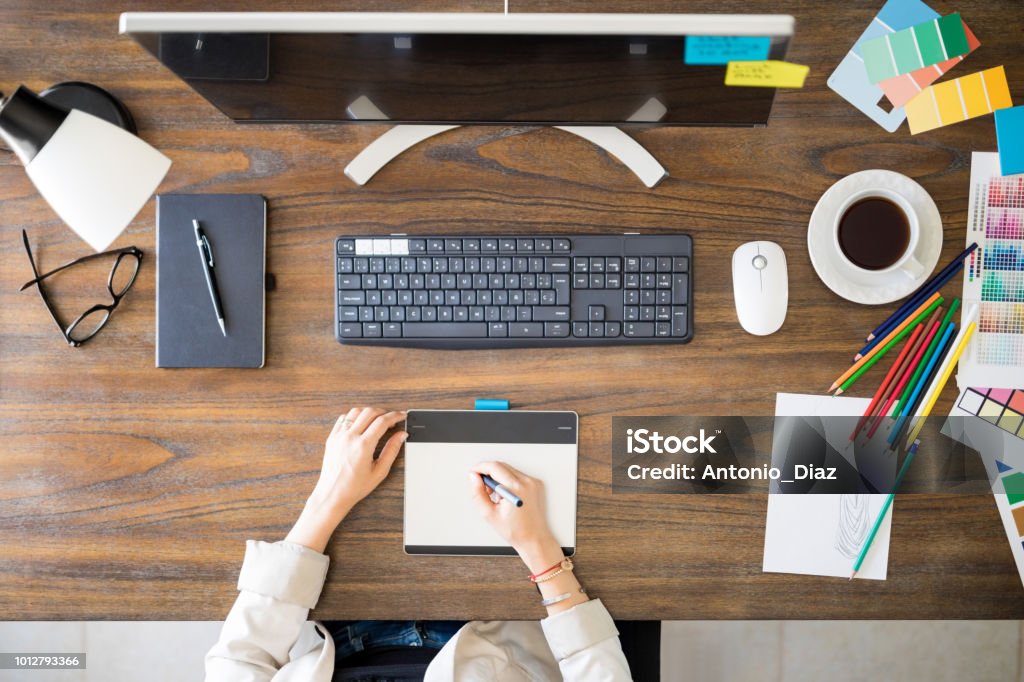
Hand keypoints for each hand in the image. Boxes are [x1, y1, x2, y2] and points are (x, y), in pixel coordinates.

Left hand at [286, 407, 405, 551]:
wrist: (333, 494)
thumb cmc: (354, 487)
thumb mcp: (379, 471)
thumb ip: (392, 450)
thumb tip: (401, 436)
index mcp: (363, 446)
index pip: (382, 421)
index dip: (395, 416)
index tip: (402, 416)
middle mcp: (350, 438)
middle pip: (370, 412)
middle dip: (384, 412)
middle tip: (392, 418)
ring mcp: (339, 436)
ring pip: (356, 411)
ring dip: (369, 411)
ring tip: (377, 419)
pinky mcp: (332, 438)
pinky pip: (343, 419)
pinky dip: (354, 416)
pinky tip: (360, 423)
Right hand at [468, 461, 562, 573]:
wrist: (534, 539)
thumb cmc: (515, 531)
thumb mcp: (489, 514)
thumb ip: (478, 493)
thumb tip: (474, 478)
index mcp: (516, 488)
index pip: (495, 467)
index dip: (480, 468)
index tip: (473, 472)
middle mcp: (527, 482)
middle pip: (502, 466)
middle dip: (488, 473)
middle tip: (483, 487)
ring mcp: (534, 482)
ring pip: (509, 470)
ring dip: (498, 477)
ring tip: (496, 496)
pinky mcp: (537, 484)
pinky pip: (518, 475)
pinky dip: (508, 481)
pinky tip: (506, 495)